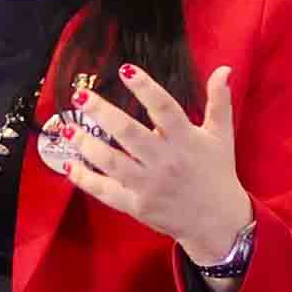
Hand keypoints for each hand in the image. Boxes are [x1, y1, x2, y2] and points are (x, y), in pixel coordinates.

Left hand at [42, 65, 247, 264]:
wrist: (217, 221)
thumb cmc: (216, 173)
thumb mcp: (221, 136)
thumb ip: (219, 102)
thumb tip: (223, 70)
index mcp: (186, 140)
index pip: (164, 108)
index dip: (145, 88)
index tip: (126, 70)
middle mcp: (166, 161)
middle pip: (129, 133)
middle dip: (103, 113)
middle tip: (81, 96)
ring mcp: (149, 185)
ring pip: (112, 162)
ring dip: (87, 144)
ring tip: (68, 127)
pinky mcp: (137, 205)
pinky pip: (106, 191)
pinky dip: (85, 179)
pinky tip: (70, 164)